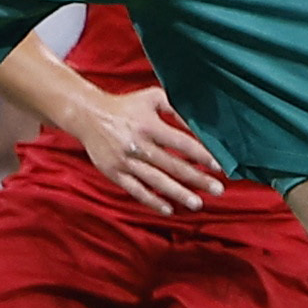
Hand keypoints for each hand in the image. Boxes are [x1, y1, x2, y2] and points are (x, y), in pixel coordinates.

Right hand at [69, 83, 225, 214]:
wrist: (88, 115)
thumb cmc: (127, 105)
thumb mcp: (153, 97)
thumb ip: (176, 109)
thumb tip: (199, 125)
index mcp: (149, 126)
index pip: (182, 144)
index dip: (202, 156)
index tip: (220, 166)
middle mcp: (138, 145)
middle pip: (173, 166)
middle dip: (197, 179)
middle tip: (218, 189)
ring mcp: (126, 162)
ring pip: (156, 181)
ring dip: (179, 194)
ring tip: (198, 203)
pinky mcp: (114, 173)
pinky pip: (136, 190)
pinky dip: (152, 201)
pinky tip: (169, 210)